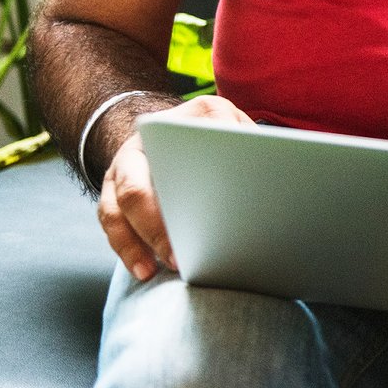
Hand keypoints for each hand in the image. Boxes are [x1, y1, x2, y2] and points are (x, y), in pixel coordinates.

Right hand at [97, 94, 253, 280]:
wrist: (175, 127)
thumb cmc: (222, 136)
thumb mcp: (241, 129)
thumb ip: (251, 145)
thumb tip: (275, 172)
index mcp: (193, 116)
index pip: (196, 140)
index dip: (202, 171)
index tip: (216, 203)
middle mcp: (148, 139)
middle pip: (142, 181)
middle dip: (158, 222)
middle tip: (183, 252)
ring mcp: (124, 164)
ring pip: (119, 205)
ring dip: (139, 241)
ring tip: (156, 270)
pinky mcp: (113, 190)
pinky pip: (111, 221)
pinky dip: (127, 248)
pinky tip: (144, 270)